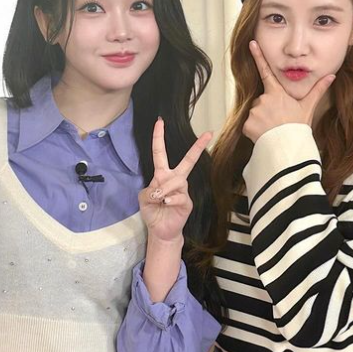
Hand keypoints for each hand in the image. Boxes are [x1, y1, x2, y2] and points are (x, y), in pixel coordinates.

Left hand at [138, 118, 212, 242]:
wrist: (160, 230)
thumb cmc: (153, 212)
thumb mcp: (143, 198)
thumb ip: (148, 190)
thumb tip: (160, 190)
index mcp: (162, 175)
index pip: (160, 153)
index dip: (158, 137)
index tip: (160, 122)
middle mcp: (175, 179)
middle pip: (188, 160)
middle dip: (198, 147)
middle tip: (209, 133)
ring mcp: (183, 190)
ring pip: (177, 181)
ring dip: (165, 189)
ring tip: (159, 199)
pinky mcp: (187, 202)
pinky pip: (180, 196)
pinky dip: (170, 200)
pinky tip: (166, 204)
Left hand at [242, 40, 335, 143]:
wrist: (288, 147)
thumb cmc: (298, 127)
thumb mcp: (308, 107)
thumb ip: (317, 90)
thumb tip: (331, 76)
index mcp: (276, 93)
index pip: (265, 71)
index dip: (258, 56)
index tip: (251, 43)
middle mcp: (263, 100)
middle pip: (262, 100)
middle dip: (268, 108)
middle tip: (279, 120)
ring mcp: (254, 112)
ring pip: (256, 113)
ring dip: (262, 119)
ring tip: (273, 128)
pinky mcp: (247, 125)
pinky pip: (249, 125)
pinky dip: (255, 130)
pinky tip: (265, 134)